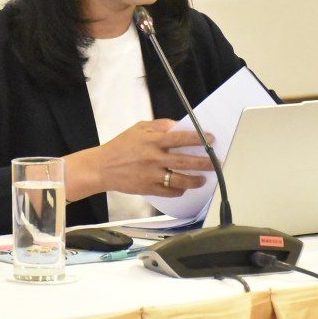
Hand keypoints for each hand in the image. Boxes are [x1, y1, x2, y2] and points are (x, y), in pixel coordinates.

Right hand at [91, 119, 214, 197]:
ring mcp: (151, 175)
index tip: (210, 139)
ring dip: (195, 180)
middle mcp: (154, 158)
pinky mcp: (148, 188)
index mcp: (152, 141)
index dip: (197, 138)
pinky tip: (184, 188)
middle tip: (215, 163)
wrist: (102, 167)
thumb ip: (160, 126)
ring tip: (203, 179)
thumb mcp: (139, 128)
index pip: (180, 138)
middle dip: (203, 162)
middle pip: (184, 161)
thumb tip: (178, 126)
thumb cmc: (120, 146)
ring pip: (179, 180)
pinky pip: (169, 192)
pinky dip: (179, 190)